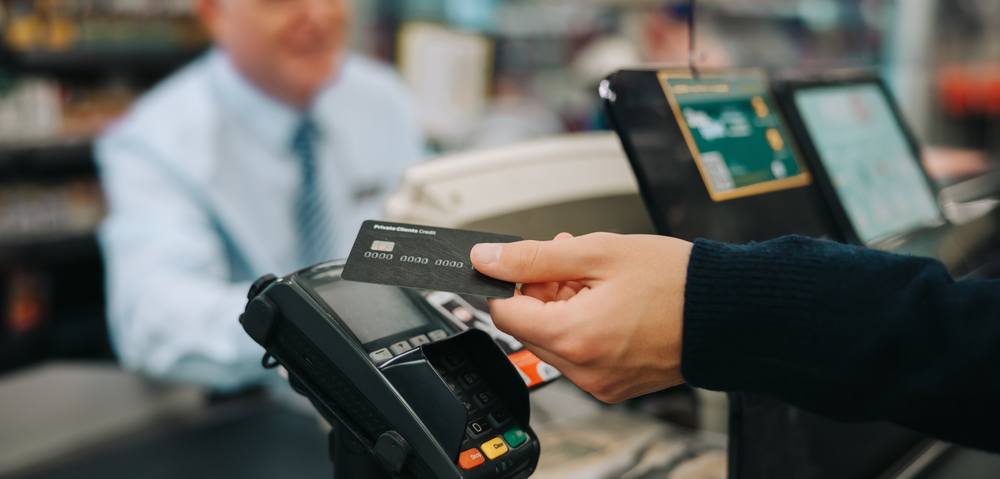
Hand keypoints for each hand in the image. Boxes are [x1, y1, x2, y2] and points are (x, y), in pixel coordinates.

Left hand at [470, 232, 692, 402]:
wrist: (728, 312)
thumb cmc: (676, 281)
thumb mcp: (598, 253)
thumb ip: (534, 257)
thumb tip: (487, 258)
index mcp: (575, 337)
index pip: (504, 314)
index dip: (510, 283)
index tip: (525, 264)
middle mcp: (584, 370)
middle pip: (529, 329)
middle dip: (542, 292)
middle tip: (571, 262)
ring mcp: (600, 382)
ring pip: (555, 341)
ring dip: (563, 307)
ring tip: (597, 278)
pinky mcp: (616, 386)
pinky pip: (581, 356)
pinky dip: (585, 327)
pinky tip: (609, 302)